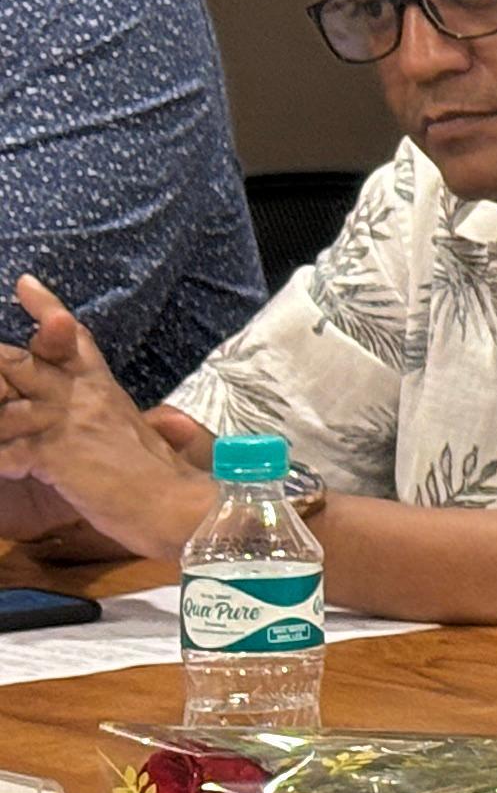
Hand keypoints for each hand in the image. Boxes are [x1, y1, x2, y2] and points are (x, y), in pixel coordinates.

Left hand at [0, 278, 206, 557]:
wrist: (182, 507)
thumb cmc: (167, 480)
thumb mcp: (150, 438)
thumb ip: (146, 424)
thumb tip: (172, 424)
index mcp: (106, 390)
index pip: (75, 340)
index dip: (49, 311)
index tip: (25, 285)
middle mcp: (85, 399)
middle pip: (23, 363)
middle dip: (0, 363)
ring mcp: (70, 425)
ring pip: (5, 407)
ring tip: (4, 433)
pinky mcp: (58, 456)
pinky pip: (9, 452)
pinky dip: (3, 460)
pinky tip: (7, 468)